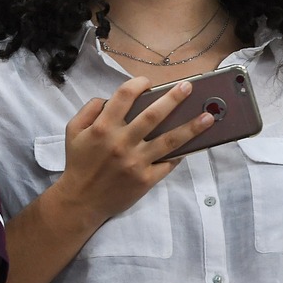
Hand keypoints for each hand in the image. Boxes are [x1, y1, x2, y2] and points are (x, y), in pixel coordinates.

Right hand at [52, 76, 211, 225]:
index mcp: (103, 127)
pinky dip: (181, 153)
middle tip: (188, 87)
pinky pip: (168, 164)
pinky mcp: (145, 179)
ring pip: (169, 140)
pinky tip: (194, 144)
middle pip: (153, 115)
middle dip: (173, 98)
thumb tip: (108, 98)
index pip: (124, 97)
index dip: (138, 84)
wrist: (81, 200)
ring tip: (208, 117)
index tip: (148, 81)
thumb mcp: (73, 131)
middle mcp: (122, 142)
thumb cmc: (78, 163)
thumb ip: (89, 110)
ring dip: (191, 127)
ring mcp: (136, 162)